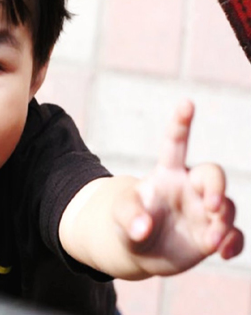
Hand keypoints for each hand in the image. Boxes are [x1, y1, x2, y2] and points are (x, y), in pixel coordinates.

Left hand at [113, 100, 243, 275]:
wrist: (137, 249)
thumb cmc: (127, 222)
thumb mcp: (120, 216)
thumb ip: (129, 217)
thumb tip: (143, 228)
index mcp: (167, 173)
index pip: (175, 143)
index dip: (181, 123)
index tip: (186, 103)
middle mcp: (190, 188)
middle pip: (213, 174)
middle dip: (216, 186)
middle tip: (210, 205)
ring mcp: (204, 212)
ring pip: (227, 207)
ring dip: (223, 222)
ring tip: (211, 241)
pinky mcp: (212, 235)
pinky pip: (234, 235)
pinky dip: (234, 243)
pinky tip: (225, 253)